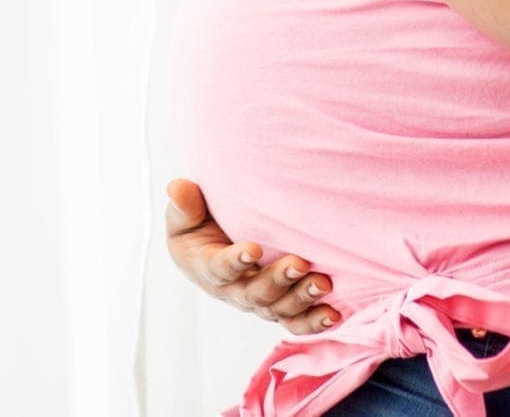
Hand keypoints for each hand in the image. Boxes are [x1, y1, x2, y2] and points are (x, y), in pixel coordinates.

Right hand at [163, 177, 343, 334]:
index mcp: (206, 268)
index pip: (219, 269)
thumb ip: (183, 205)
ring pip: (278, 309)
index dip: (235, 262)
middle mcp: (232, 291)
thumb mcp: (185, 215)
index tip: (254, 249)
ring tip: (323, 283)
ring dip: (301, 298)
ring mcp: (257, 301)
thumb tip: (177, 187)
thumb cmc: (198, 225)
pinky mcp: (277, 307)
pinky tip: (332, 314)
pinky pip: (294, 321)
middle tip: (298, 263)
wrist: (213, 243)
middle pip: (254, 294)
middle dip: (277, 280)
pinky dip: (313, 321)